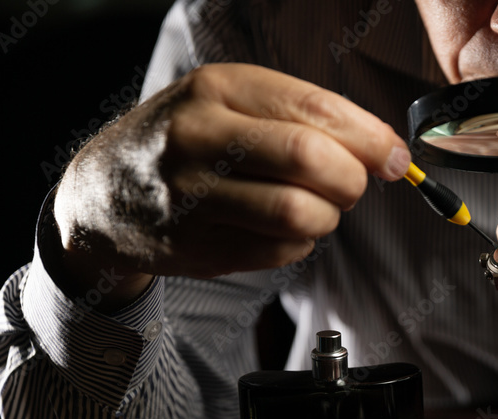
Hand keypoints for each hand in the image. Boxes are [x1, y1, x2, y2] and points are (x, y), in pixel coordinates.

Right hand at [53, 63, 409, 306]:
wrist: (103, 194)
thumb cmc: (187, 141)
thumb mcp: (233, 102)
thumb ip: (307, 117)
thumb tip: (388, 151)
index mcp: (218, 88)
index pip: (316, 110)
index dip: (371, 139)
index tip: (394, 157)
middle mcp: (200, 138)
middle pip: (310, 160)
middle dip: (352, 179)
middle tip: (352, 185)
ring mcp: (195, 197)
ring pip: (300, 212)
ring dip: (328, 216)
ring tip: (315, 206)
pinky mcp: (199, 247)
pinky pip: (282, 251)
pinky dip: (300, 243)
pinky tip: (280, 228)